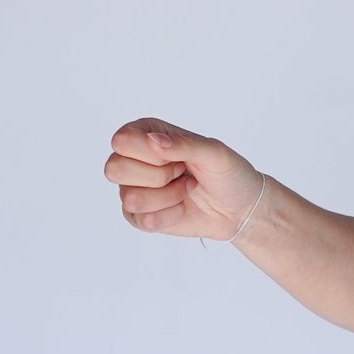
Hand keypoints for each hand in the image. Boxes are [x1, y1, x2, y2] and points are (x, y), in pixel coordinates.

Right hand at [105, 118, 262, 241]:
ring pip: (130, 198)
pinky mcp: (139, 216)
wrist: (240, 208)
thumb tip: (153, 141)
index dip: (150, 153)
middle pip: (114, 169)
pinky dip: (170, 215)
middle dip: (157, 176)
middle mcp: (133, 159)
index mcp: (146, 133)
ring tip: (186, 188)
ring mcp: (133, 188)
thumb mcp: (214, 152)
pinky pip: (142, 220)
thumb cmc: (228, 173)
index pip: (122, 140)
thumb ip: (184, 144)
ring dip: (168, 197)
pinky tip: (182, 206)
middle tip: (181, 172)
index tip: (178, 157)